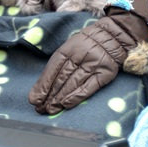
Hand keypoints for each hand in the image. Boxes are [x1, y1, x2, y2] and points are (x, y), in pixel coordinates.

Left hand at [29, 10, 147, 114]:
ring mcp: (93, 64)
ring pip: (73, 83)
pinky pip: (89, 87)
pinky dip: (76, 96)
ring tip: (50, 109)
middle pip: (61, 77)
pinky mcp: (104, 73)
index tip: (34, 98)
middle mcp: (79, 55)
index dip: (43, 84)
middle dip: (49, 95)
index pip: (52, 68)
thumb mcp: (70, 48)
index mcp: (68, 48)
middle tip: (39, 109)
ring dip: (60, 98)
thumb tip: (42, 86)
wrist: (113, 37)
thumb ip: (58, 65)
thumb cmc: (87, 45)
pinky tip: (66, 104)